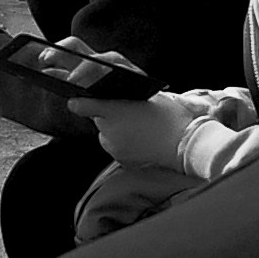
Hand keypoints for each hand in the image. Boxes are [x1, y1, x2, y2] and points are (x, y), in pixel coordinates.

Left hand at [81, 90, 200, 172]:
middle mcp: (107, 131)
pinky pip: (118, 148)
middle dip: (110, 116)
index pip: (84, 105)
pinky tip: (141, 140)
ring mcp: (113, 147)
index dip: (80, 103)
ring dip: (117, 131)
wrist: (184, 144)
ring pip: (108, 135)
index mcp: (112, 111)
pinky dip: (125, 144)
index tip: (74, 102)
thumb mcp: (150, 97)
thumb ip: (126, 98)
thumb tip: (114, 102)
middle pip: (100, 120)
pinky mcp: (121, 160)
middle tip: (131, 113)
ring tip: (140, 127)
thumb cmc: (171, 117)